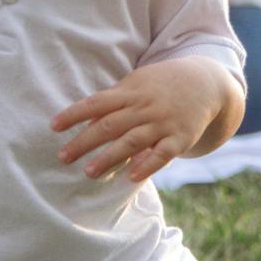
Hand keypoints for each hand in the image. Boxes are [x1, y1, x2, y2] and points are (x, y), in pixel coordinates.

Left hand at [51, 57, 238, 182]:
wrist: (206, 83)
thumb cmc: (163, 84)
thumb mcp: (138, 82)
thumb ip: (115, 99)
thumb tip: (85, 118)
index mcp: (131, 92)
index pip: (97, 103)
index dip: (74, 114)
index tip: (53, 126)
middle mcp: (144, 108)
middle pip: (109, 125)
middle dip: (84, 142)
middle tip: (62, 157)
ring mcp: (163, 123)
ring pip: (132, 141)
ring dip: (110, 157)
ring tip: (89, 172)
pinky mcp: (180, 138)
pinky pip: (162, 154)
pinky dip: (147, 165)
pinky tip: (132, 177)